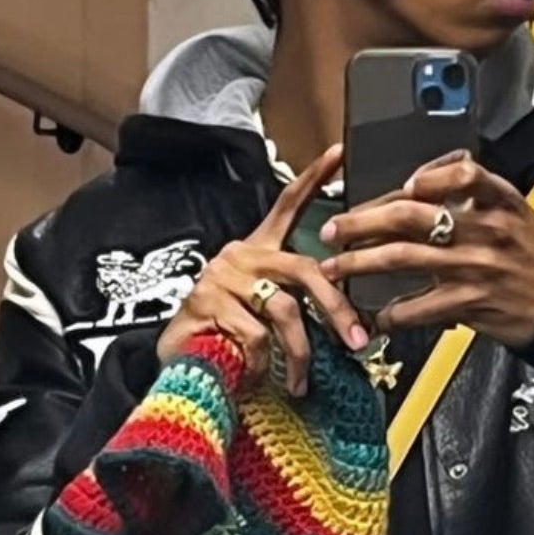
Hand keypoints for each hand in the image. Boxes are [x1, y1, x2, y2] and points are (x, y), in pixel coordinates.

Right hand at [156, 142, 369, 393]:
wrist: (176, 364)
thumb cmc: (227, 338)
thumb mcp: (265, 315)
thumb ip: (296, 305)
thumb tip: (348, 322)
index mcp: (258, 251)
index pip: (288, 205)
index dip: (314, 178)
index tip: (340, 152)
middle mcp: (241, 255)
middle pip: (305, 268)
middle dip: (337, 308)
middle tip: (357, 340)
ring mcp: (222, 276)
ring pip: (284, 310)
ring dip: (299, 353)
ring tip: (299, 382)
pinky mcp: (207, 301)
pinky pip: (255, 335)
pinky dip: (262, 362)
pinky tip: (253, 374)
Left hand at [319, 149, 533, 346]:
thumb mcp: (519, 214)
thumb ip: (477, 195)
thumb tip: (423, 183)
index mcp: (501, 202)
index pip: (463, 172)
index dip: (427, 176)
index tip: (401, 184)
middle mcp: (487, 230)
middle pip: (412, 216)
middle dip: (363, 221)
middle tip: (335, 229)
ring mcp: (477, 267)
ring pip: (403, 258)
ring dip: (360, 264)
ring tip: (335, 269)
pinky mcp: (471, 304)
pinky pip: (418, 306)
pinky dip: (390, 312)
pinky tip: (376, 315)